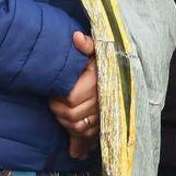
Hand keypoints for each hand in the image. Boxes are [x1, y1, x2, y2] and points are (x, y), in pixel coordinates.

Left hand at [49, 31, 100, 150]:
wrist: (122, 72)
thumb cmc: (103, 61)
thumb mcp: (97, 49)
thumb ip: (87, 44)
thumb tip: (76, 37)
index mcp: (97, 83)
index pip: (70, 99)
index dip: (58, 98)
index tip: (54, 91)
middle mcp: (102, 101)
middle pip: (72, 116)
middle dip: (58, 110)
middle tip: (53, 101)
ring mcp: (104, 115)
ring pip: (78, 128)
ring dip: (65, 123)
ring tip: (60, 112)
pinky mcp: (104, 125)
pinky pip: (87, 136)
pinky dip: (77, 137)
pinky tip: (72, 135)